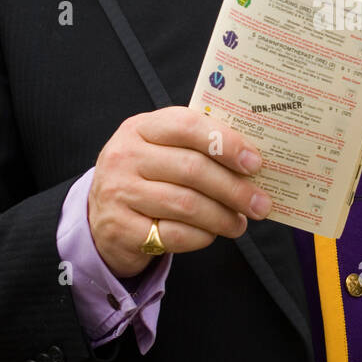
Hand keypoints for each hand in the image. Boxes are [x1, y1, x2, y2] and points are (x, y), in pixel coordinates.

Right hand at [88, 106, 271, 277]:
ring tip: (241, 223)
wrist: (101, 216)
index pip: (187, 125)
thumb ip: (198, 148)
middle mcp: (125, 156)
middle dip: (234, 188)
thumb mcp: (162, 151)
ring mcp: (119, 192)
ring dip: (222, 217)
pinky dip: (201, 236)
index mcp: (141, 127)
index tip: (255, 163)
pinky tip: (212, 234)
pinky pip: (174, 234)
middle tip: (260, 203)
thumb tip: (252, 162)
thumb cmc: (147, 177)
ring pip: (186, 204)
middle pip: (192, 169)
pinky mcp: (120, 228)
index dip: (226, 143)